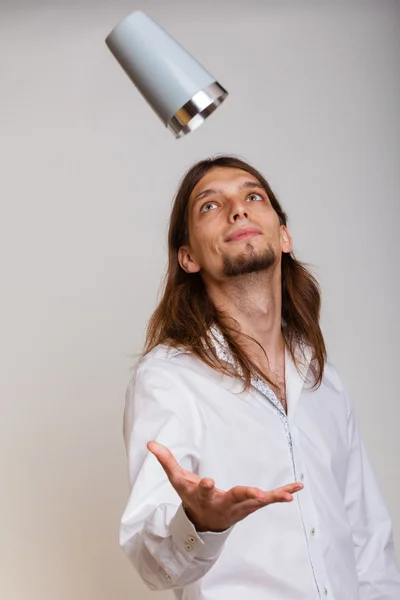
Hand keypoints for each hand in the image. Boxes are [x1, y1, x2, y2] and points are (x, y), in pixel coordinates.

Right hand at [147, 441, 303, 532]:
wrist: (203, 523)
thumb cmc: (191, 497)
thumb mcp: (177, 481)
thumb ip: (166, 461)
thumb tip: (150, 444)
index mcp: (204, 496)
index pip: (203, 490)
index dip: (205, 486)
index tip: (209, 481)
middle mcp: (223, 503)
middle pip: (235, 499)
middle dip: (246, 496)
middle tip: (258, 495)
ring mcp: (239, 506)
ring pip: (257, 502)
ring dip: (273, 498)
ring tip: (289, 495)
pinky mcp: (251, 505)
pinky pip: (268, 500)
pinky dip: (282, 493)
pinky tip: (297, 488)